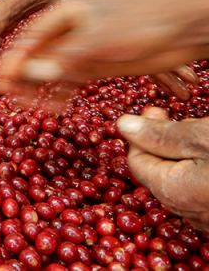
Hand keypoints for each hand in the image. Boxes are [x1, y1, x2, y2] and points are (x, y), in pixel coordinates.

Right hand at [0, 0, 199, 110]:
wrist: (183, 31)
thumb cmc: (142, 24)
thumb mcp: (98, 42)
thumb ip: (62, 59)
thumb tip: (28, 72)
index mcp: (65, 12)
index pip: (29, 36)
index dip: (13, 58)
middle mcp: (70, 30)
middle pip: (37, 54)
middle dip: (20, 73)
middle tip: (3, 93)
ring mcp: (83, 47)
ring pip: (52, 69)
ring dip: (37, 86)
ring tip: (21, 104)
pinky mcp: (97, 64)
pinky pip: (71, 80)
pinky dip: (61, 93)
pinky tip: (52, 107)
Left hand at [118, 107, 208, 231]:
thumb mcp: (202, 137)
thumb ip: (161, 134)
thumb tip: (123, 125)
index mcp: (173, 191)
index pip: (136, 161)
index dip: (141, 133)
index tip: (154, 111)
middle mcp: (189, 212)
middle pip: (160, 171)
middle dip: (165, 143)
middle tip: (180, 121)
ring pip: (183, 181)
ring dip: (185, 156)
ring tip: (202, 135)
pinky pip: (202, 192)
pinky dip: (201, 172)